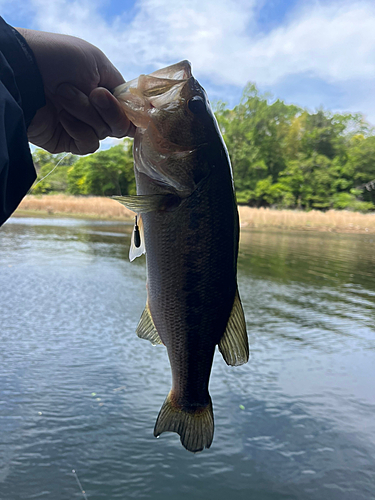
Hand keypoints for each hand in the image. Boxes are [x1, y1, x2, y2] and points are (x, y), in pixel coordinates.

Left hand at [15, 28, 134, 154]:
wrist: (24, 72)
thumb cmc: (59, 59)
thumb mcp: (97, 63)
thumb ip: (120, 90)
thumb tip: (135, 114)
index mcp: (103, 89)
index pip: (128, 109)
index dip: (131, 111)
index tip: (135, 108)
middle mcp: (92, 109)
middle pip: (119, 125)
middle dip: (108, 109)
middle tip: (93, 94)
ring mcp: (80, 125)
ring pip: (102, 132)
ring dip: (85, 113)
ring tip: (62, 95)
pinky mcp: (67, 141)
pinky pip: (87, 144)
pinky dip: (78, 130)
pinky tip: (62, 117)